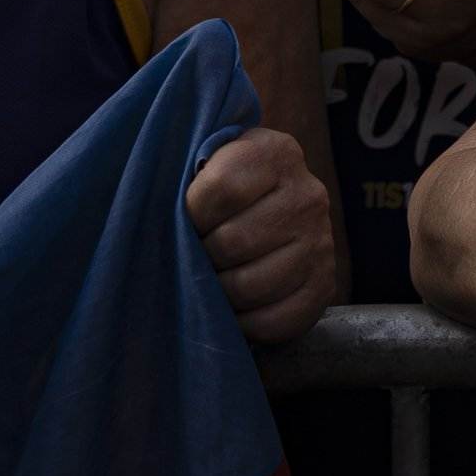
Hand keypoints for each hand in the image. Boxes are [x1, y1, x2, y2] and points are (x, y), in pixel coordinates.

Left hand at [186, 128, 339, 350]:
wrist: (267, 209)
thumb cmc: (217, 189)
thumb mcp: (203, 161)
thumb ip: (182, 175)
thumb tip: (150, 214)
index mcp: (276, 152)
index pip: (222, 189)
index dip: (191, 213)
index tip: (186, 218)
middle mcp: (308, 195)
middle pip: (233, 242)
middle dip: (202, 256)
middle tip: (197, 253)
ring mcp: (321, 242)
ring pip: (250, 286)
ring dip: (218, 292)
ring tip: (212, 278)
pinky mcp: (325, 285)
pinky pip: (275, 320)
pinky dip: (244, 323)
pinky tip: (234, 306)